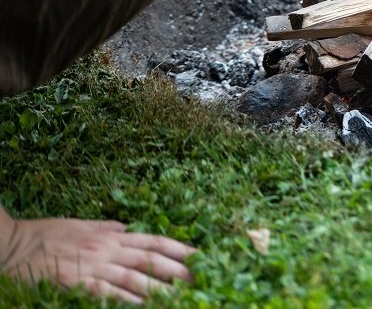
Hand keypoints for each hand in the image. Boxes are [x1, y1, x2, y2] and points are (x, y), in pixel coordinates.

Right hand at [1, 216, 195, 303]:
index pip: (154, 241)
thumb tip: (128, 228)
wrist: (14, 244)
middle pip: (151, 260)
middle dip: (178, 270)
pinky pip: (107, 293)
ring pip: (135, 278)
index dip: (179, 249)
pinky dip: (126, 299)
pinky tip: (143, 305)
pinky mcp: (77, 284)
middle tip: (200, 279)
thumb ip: (107, 228)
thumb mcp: (81, 224)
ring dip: (160, 288)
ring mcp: (93, 267)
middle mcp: (108, 250)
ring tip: (181, 296)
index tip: (199, 255)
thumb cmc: (47, 233)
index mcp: (111, 236)